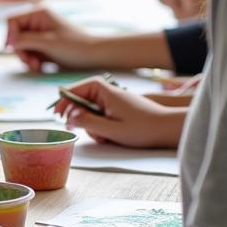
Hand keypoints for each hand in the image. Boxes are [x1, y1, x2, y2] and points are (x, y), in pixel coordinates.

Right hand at [5, 7, 101, 71]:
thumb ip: (26, 40)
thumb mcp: (48, 42)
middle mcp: (36, 22)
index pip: (12, 21)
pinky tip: (40, 67)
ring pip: (20, 47)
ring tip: (36, 66)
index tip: (14, 50)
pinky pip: (28, 53)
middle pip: (14, 35)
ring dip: (25, 58)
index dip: (10, 36)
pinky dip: (31, 62)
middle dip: (19, 50)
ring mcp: (39, 34)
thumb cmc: (75, 46)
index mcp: (38, 14)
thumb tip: (8, 43)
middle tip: (29, 62)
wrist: (94, 56)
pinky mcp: (43, 46)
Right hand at [52, 76, 183, 148]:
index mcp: (102, 89)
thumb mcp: (111, 129)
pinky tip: (110, 136)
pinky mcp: (115, 109)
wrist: (167, 128)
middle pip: (79, 102)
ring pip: (88, 112)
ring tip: (105, 137)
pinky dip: (100, 127)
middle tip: (81, 131)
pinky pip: (99, 116)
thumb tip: (68, 117)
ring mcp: (110, 100)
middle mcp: (104, 91)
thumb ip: (87, 122)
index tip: (58, 117)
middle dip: (80, 119)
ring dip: (92, 126)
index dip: (63, 103)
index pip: (73, 90)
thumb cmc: (142, 128)